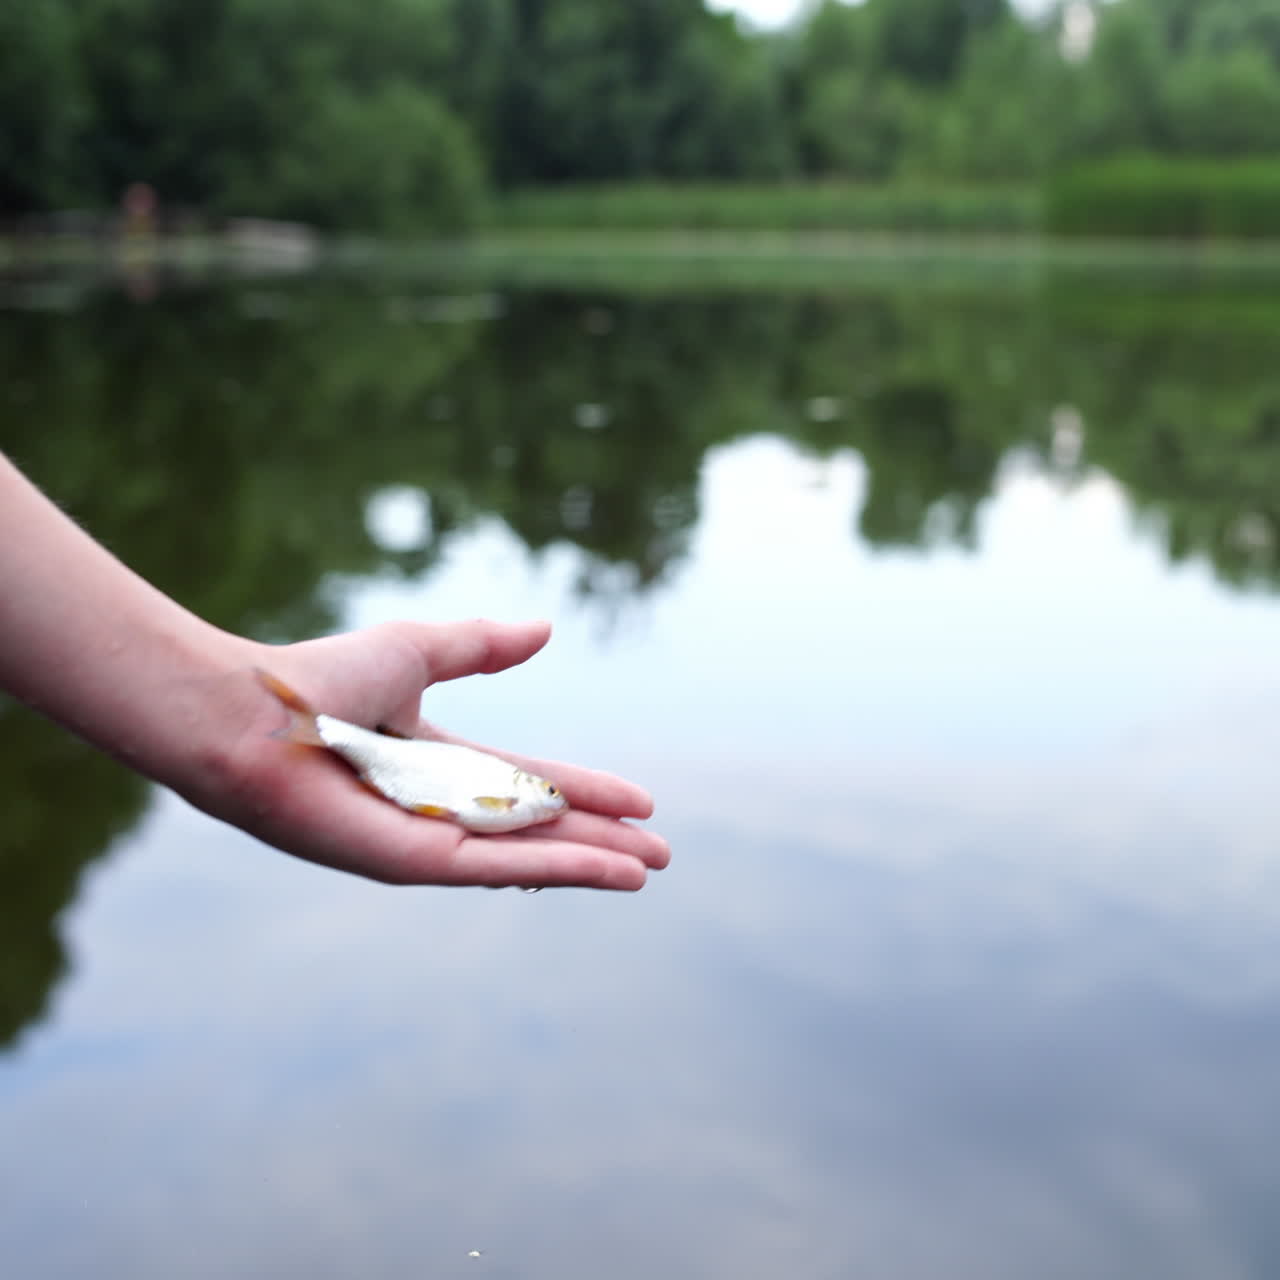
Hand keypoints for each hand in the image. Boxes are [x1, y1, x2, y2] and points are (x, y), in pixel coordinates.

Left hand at [186, 619, 667, 890]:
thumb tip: (546, 629)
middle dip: (601, 839)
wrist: (256, 712)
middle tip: (660, 851)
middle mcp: (439, 807)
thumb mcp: (419, 650)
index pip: (531, 783)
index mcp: (441, 763)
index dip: (586, 791)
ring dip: (591, 863)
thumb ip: (482, 646)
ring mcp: (429, 839)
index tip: (641, 800)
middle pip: (539, 828)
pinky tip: (608, 870)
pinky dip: (558, 868)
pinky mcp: (415, 862)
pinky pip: (499, 866)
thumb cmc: (321, 678)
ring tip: (647, 869)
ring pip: (529, 855)